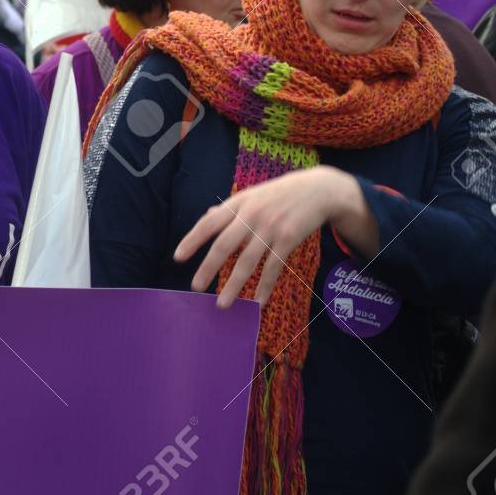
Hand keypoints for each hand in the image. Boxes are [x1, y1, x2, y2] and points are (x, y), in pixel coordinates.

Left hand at [174, 167, 356, 308]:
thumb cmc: (279, 194)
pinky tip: (257, 302)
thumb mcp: (251, 195)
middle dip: (208, 268)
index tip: (178, 257)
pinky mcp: (288, 239)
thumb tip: (207, 217)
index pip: (209, 223)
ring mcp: (270, 228)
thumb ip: (230, 208)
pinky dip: (265, 286)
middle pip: (224, 245)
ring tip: (222, 304)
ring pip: (247, 261)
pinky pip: (273, 268)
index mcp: (238, 203)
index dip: (192, 240)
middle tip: (196, 288)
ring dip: (234, 285)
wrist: (317, 190)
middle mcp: (251, 215)